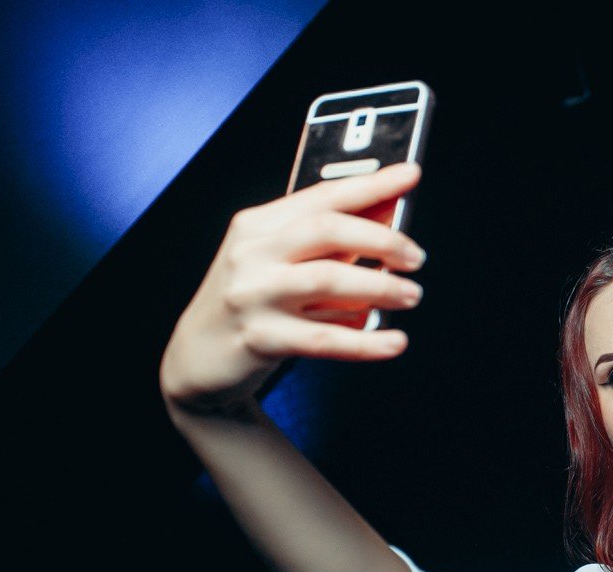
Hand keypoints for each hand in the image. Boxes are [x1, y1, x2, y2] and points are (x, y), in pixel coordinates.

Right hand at [160, 162, 426, 414]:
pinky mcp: (259, 338)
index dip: (371, 184)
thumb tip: (388, 215)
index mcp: (259, 224)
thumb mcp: (281, 261)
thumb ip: (330, 242)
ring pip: (327, 280)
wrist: (197, 356)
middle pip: (326, 230)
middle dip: (382, 239)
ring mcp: (252, 295)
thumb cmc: (250, 302)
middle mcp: (252, 254)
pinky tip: (394, 342)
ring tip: (411, 295)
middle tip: (416, 257)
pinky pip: (322, 339)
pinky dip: (365, 343)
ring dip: (380, 287)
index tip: (410, 175)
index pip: (323, 195)